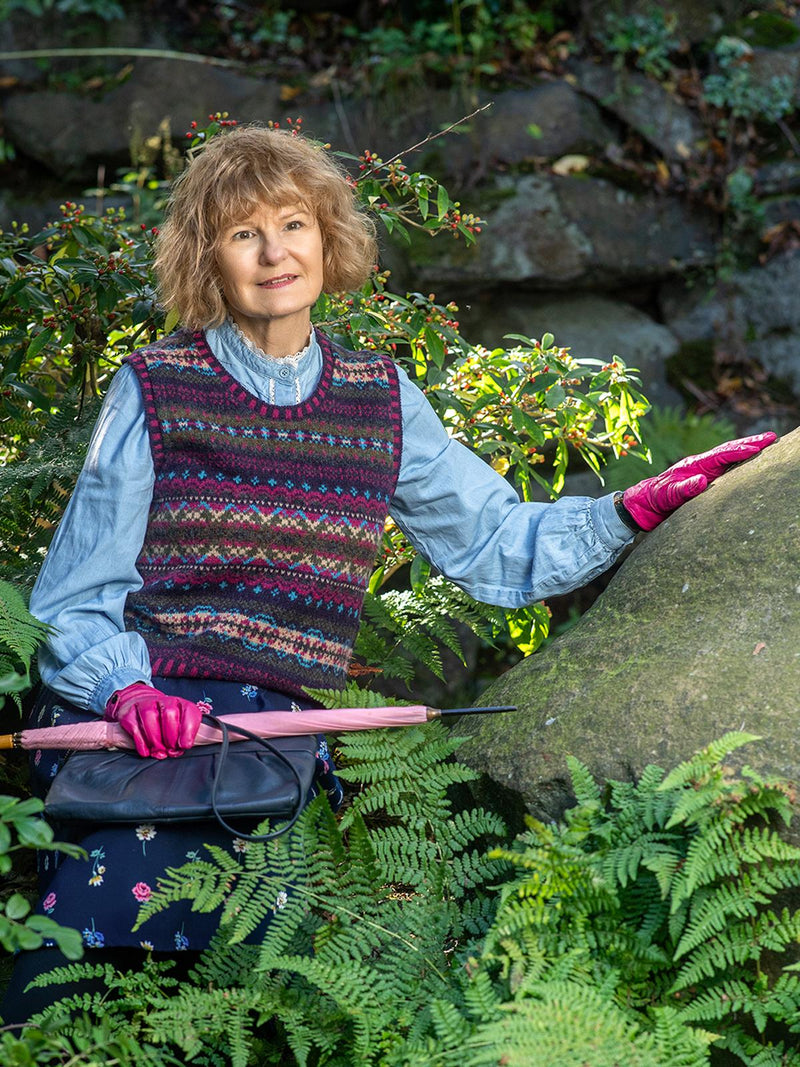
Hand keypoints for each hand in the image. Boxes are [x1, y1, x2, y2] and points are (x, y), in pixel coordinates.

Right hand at [104, 682, 203, 758]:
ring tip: (159, 753)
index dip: (188, 730)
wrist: (138, 702)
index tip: (185, 745)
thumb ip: (201, 731)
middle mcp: (164, 701)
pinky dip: (140, 741)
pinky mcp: (129, 713)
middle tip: (171, 751)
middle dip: (171, 735)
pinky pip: (134, 726)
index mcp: (181, 703)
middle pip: (169, 714)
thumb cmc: (166, 719)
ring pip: (150, 718)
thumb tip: (234, 735)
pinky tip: (146, 752)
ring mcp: (145, 705)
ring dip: (155, 739)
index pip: (189, 712)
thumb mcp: (184, 722)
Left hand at [622, 432, 776, 531]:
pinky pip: (725, 471)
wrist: (641, 506)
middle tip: (771, 438)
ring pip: (728, 459)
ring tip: (767, 445)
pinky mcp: (703, 482)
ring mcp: (702, 473)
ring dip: (747, 451)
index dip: (740, 450)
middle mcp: (699, 466)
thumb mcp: (665, 496)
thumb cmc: (652, 499)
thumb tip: (702, 481)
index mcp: (692, 466)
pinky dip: (739, 464)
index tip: (759, 446)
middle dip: (750, 444)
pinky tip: (751, 464)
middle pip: (728, 451)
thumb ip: (682, 490)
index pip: (720, 456)